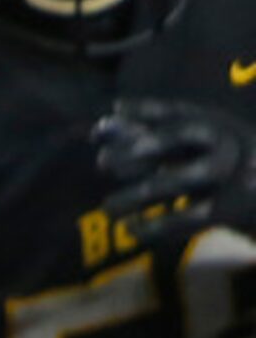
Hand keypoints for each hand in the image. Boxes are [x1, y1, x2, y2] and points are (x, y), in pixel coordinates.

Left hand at [95, 98, 255, 245]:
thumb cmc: (223, 170)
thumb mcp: (195, 149)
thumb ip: (154, 138)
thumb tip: (104, 125)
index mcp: (219, 124)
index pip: (180, 111)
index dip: (147, 108)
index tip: (114, 108)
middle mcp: (229, 142)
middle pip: (186, 134)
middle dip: (146, 143)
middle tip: (101, 161)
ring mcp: (234, 174)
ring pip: (184, 178)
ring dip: (141, 192)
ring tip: (107, 207)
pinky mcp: (233, 208)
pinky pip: (192, 216)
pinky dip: (159, 224)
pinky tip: (132, 229)